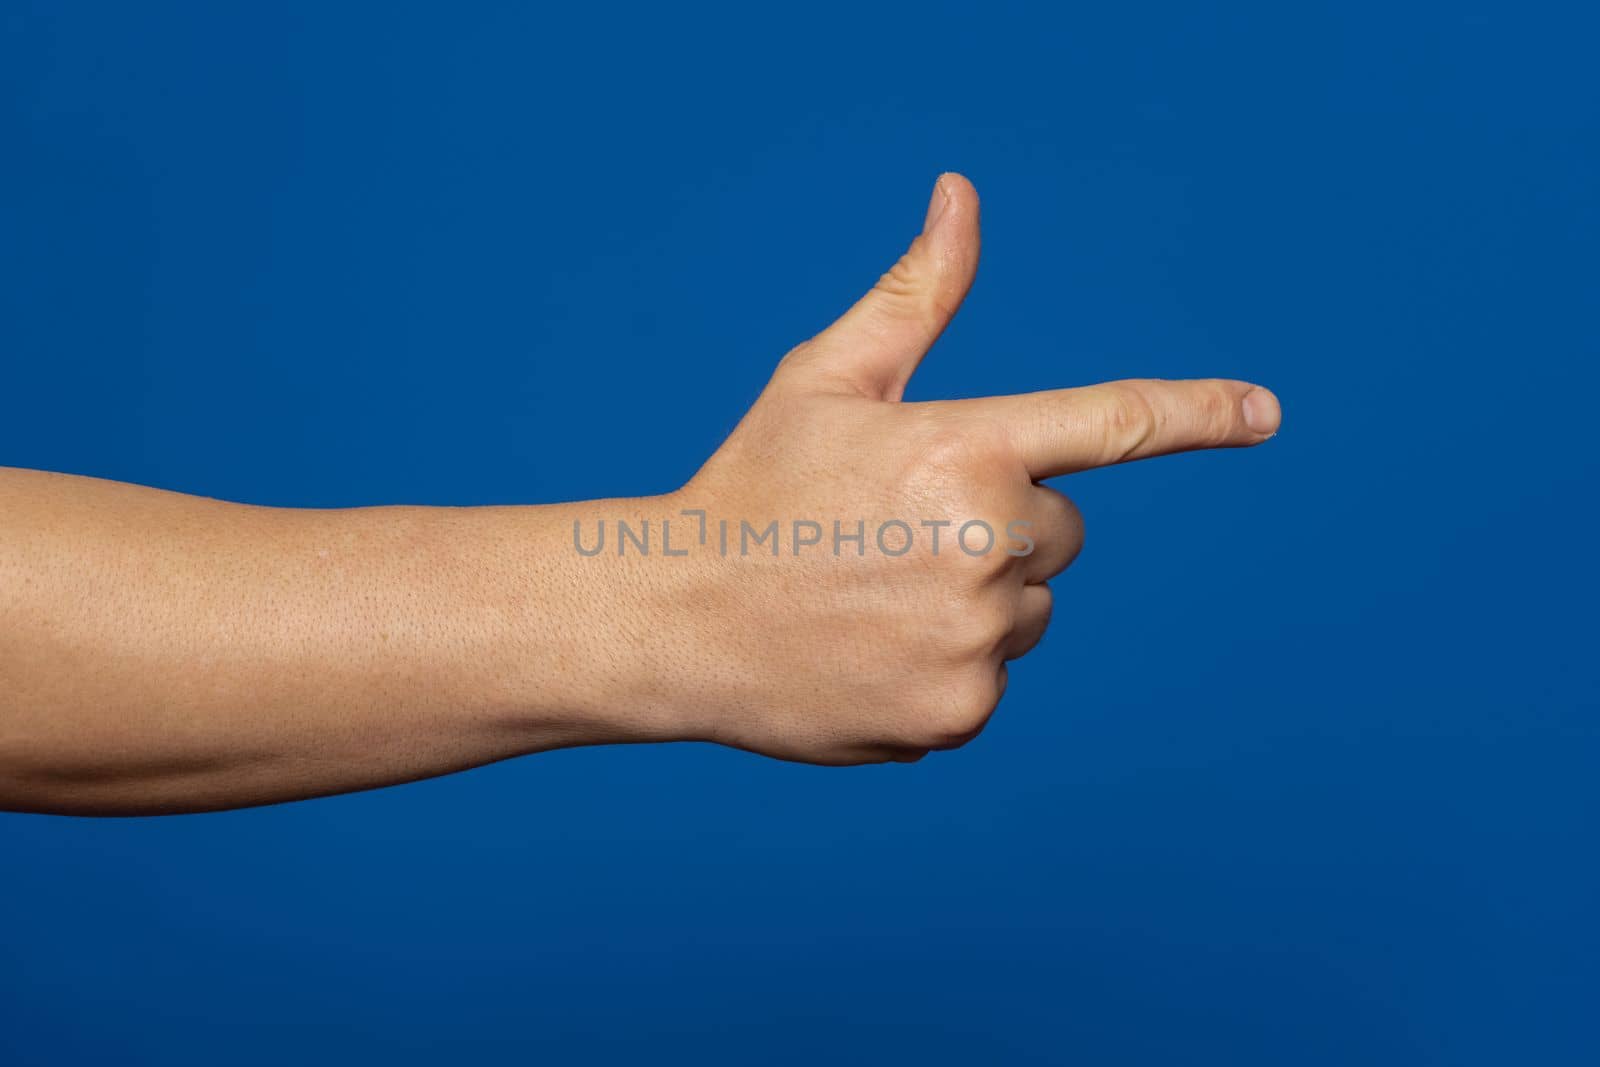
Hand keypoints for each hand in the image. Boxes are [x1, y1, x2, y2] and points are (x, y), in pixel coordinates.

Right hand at [641, 173, 1280, 763]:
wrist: (674, 619)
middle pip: (1061, 531)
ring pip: (1029, 608)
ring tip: (871, 596)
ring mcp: (976, 639)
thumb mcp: (826, 380)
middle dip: (1004, 524)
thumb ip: (912, 295)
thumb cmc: (753, 486)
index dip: (1198, 412)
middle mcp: (987, 545)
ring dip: (977, 599)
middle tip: (895, 533)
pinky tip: (868, 651)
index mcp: (963, 448)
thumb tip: (960, 195)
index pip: (1112, 425)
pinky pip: (992, 677)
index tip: (1263, 411)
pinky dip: (946, 667)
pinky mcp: (960, 714)